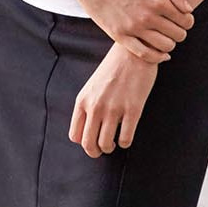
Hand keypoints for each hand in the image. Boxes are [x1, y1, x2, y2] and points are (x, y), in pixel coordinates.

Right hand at [64, 0, 192, 62]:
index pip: (186, 20)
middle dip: (179, 33)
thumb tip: (189, 10)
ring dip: (169, 44)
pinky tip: (160, 54)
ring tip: (163, 37)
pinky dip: (157, 57)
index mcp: (157, 0)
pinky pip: (146, 54)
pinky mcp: (120, 36)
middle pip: (178, 35)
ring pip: (165, 46)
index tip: (181, 20)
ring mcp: (133, 27)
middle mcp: (147, 16)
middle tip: (171, 28)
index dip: (187, 22)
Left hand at [69, 42, 158, 157]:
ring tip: (114, 142)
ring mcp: (114, 109)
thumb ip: (88, 106)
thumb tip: (88, 130)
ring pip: (106, 144)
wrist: (132, 54)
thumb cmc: (112, 70)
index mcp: (82, 101)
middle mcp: (95, 107)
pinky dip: (125, 143)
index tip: (92, 140)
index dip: (83, 142)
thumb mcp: (92, 87)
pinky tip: (126, 137)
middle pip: (88, 143)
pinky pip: (126, 138)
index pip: (75, 135)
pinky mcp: (133, 110)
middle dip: (95, 152)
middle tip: (102, 150)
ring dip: (110, 147)